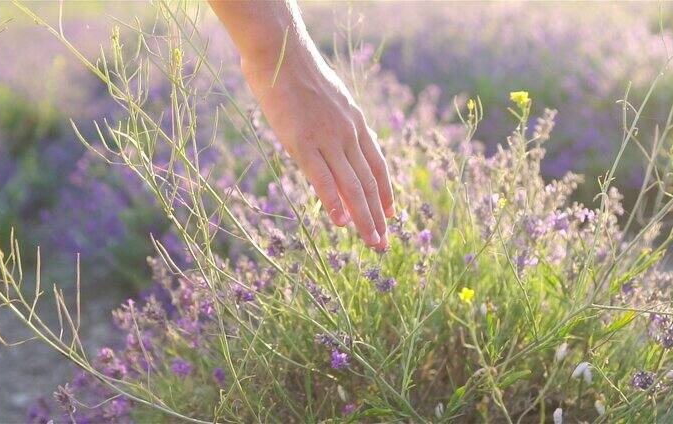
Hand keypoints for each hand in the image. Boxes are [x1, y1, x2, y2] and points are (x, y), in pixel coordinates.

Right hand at [242, 44, 394, 249]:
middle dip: (379, 216)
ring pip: (353, 186)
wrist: (282, 53)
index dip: (386, 192)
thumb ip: (336, 122)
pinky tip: (341, 223)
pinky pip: (323, 179)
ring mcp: (328, 139)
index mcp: (356, 122)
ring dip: (364, 218)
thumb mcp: (329, 98)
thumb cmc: (299, 73)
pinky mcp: (303, 143)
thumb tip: (334, 141)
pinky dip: (334, 203)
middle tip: (384, 243)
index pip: (378, 165)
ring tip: (372, 242)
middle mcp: (348, 134)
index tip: (391, 213)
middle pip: (369, 182)